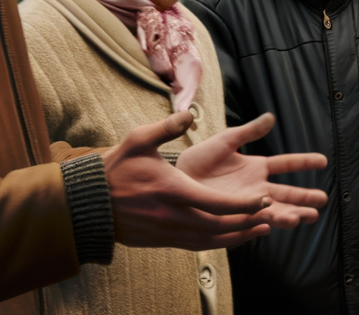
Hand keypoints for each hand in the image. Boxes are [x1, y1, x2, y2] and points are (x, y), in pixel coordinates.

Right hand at [104, 111, 295, 249]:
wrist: (88, 203)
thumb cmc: (115, 169)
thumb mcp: (139, 140)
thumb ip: (168, 127)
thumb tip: (191, 113)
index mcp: (174, 191)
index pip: (217, 204)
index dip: (244, 204)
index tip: (265, 199)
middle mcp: (174, 217)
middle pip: (220, 227)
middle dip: (247, 222)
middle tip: (271, 215)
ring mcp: (168, 232)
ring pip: (210, 241)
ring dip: (237, 236)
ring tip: (260, 229)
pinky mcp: (162, 240)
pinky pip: (196, 246)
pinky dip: (218, 242)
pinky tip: (230, 236)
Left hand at [176, 113, 328, 230]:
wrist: (176, 180)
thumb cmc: (200, 159)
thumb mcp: (225, 141)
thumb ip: (249, 132)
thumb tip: (271, 117)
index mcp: (257, 167)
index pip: (286, 164)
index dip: (304, 162)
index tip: (323, 160)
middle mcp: (257, 188)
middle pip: (286, 194)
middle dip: (304, 198)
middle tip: (321, 202)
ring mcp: (247, 204)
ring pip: (274, 211)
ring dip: (290, 214)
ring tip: (305, 217)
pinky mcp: (235, 216)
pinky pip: (253, 222)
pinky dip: (265, 224)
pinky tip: (276, 225)